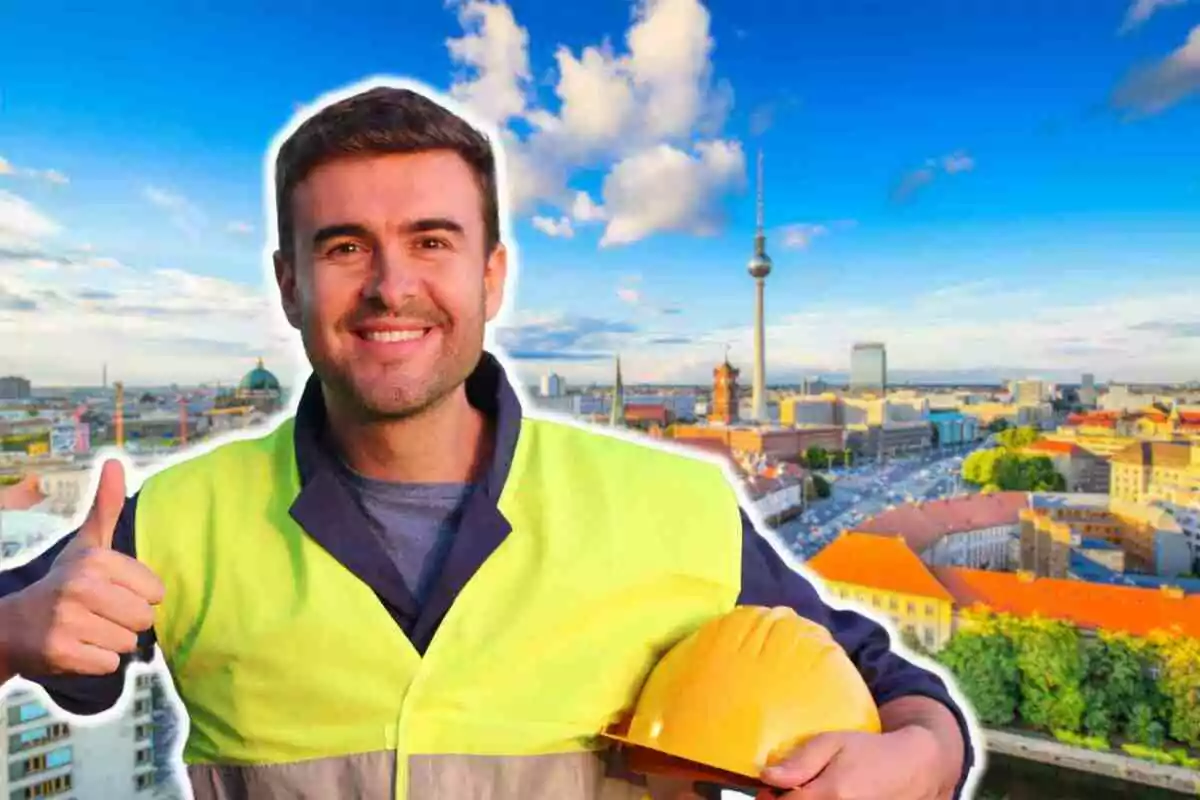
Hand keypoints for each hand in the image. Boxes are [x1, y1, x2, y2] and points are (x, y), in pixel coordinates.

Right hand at [0, 460, 163, 676]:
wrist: (14, 625)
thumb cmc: (65, 582)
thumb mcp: (87, 543)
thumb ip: (107, 507)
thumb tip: (116, 461)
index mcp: (95, 560)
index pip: (155, 591)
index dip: (139, 596)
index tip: (112, 592)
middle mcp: (81, 588)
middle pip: (145, 619)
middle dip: (127, 621)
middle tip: (101, 614)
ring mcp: (69, 622)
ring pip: (128, 643)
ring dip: (112, 641)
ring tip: (88, 630)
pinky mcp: (61, 654)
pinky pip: (109, 665)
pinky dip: (97, 661)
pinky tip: (78, 648)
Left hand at [756, 727, 947, 799]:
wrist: (912, 769)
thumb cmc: (870, 752)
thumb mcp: (833, 743)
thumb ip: (800, 761)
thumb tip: (767, 776)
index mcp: (832, 794)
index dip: (770, 797)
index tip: (770, 787)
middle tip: (787, 792)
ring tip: (809, 794)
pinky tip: (823, 799)